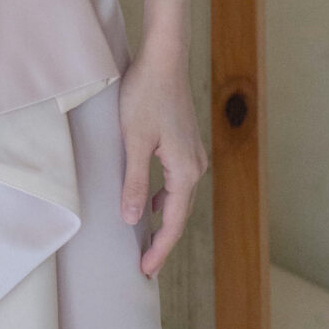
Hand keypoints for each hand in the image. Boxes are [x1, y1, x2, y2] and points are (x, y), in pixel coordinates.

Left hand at [118, 39, 206, 276]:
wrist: (165, 57)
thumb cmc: (146, 94)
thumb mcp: (134, 140)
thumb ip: (134, 182)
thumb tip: (132, 219)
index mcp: (185, 171)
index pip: (172, 222)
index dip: (159, 249)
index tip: (144, 271)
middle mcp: (196, 166)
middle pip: (179, 214)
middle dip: (163, 240)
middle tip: (145, 264)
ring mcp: (193, 154)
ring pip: (179, 197)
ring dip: (164, 219)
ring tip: (147, 239)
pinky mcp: (186, 142)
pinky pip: (177, 181)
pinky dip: (165, 198)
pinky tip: (152, 201)